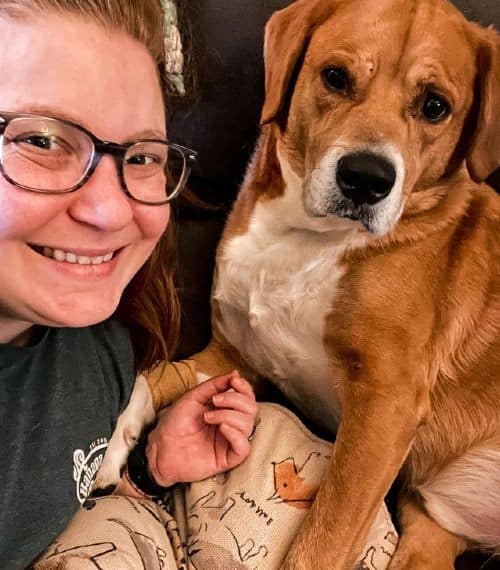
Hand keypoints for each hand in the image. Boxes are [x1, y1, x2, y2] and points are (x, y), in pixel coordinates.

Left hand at [146, 371, 256, 486]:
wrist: (160, 448)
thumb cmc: (174, 423)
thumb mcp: (193, 397)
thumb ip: (215, 385)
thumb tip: (236, 373)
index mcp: (225, 409)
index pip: (247, 397)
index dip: (245, 387)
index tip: (234, 381)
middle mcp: (231, 424)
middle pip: (251, 409)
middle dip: (235, 400)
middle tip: (215, 400)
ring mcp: (230, 441)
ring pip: (248, 425)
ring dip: (229, 415)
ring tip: (208, 417)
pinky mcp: (228, 458)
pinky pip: (244, 447)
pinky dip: (236, 434)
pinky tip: (222, 428)